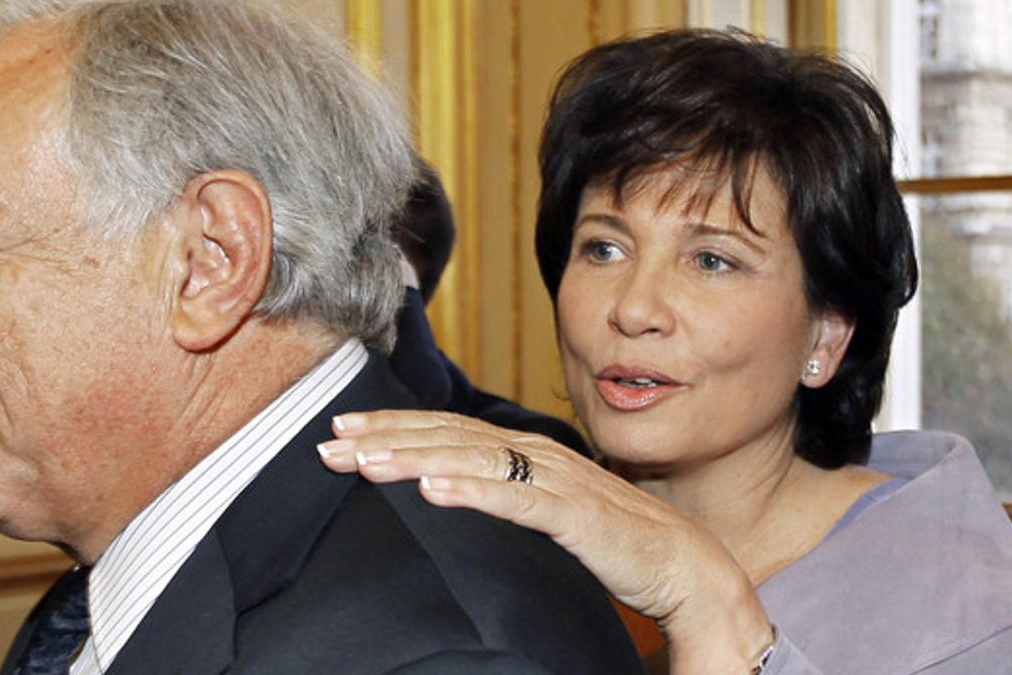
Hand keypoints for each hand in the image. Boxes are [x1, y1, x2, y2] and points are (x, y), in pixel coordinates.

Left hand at [318, 409, 773, 672]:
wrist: (685, 565)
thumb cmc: (611, 538)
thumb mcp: (543, 508)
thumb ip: (502, 491)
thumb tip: (447, 489)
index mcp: (524, 450)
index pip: (446, 429)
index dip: (392, 425)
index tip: (341, 428)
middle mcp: (535, 454)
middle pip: (446, 436)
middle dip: (384, 437)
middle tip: (327, 442)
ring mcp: (555, 481)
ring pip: (472, 459)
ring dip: (413, 456)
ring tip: (363, 460)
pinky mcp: (575, 514)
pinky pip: (516, 499)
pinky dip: (473, 490)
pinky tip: (433, 489)